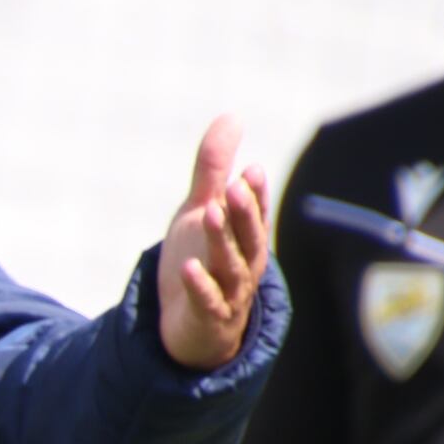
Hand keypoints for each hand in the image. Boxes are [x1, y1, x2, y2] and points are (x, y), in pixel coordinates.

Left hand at [157, 115, 270, 370]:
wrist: (191, 328)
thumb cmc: (202, 262)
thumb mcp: (201, 210)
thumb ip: (213, 169)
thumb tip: (232, 116)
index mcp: (245, 238)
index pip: (255, 213)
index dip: (255, 194)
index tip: (250, 170)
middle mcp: (244, 264)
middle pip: (248, 237)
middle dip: (244, 212)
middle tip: (235, 186)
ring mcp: (229, 293)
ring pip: (230, 266)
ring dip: (222, 241)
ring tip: (209, 214)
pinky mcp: (208, 318)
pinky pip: (207, 302)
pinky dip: (200, 286)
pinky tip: (189, 268)